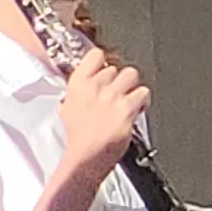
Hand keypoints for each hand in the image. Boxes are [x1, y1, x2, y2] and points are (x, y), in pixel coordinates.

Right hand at [54, 50, 149, 172]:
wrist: (86, 156)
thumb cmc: (78, 136)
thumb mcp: (68, 108)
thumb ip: (79, 92)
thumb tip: (88, 84)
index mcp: (77, 84)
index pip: (95, 55)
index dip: (104, 61)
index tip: (106, 69)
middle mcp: (94, 86)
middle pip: (116, 68)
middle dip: (118, 81)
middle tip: (117, 95)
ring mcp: (111, 96)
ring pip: (131, 74)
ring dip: (132, 86)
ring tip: (129, 99)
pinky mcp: (126, 108)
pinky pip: (143, 92)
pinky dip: (143, 100)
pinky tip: (137, 109)